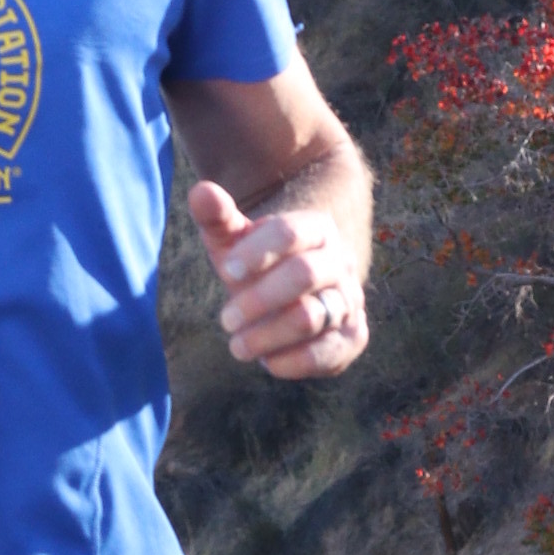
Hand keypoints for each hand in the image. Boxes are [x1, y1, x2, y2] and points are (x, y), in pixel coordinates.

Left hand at [188, 181, 368, 380]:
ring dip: (268, 335)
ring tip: (237, 346)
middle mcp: (339, 262)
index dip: (256, 253)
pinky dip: (293, 361)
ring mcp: (349, 300)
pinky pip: (328, 352)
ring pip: (312, 317)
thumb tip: (200, 192)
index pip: (290, 233)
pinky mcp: (353, 337)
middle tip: (225, 320)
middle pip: (304, 274)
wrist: (297, 294)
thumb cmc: (258, 265)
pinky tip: (267, 362)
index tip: (226, 272)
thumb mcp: (235, 242)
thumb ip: (217, 219)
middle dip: (259, 299)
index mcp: (315, 229)